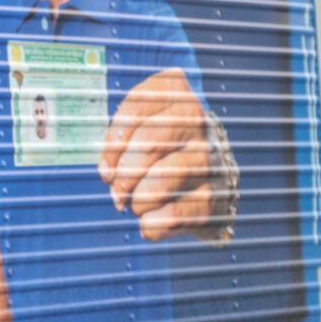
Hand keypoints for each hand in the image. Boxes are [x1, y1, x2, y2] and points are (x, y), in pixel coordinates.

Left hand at [99, 69, 233, 240]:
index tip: (106, 165)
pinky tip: (151, 220)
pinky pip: (172, 215)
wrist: (207, 178)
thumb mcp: (139, 129)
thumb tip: (109, 173)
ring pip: (161, 182)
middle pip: (149, 144)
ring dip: (137, 200)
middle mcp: (199, 123)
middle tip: (117, 189)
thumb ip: (117, 141)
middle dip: (123, 174)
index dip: (113, 141)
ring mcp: (212, 159)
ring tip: (135, 204)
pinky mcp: (214, 197)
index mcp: (177, 97)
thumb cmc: (162, 149)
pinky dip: (151, 224)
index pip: (137, 106)